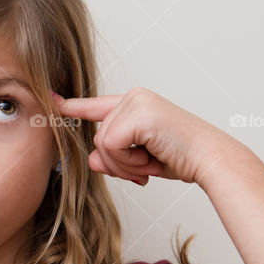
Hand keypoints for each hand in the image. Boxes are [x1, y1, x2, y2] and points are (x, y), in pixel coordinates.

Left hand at [51, 87, 230, 185]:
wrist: (210, 160)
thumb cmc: (182, 158)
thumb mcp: (140, 160)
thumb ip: (114, 157)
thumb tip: (92, 160)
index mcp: (135, 103)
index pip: (97, 106)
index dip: (73, 106)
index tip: (53, 101)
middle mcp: (133, 97)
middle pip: (98, 137)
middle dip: (118, 162)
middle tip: (146, 167)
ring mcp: (135, 102)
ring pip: (102, 144)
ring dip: (125, 165)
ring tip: (151, 163)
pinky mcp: (138, 114)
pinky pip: (111, 146)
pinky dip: (128, 162)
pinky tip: (150, 160)